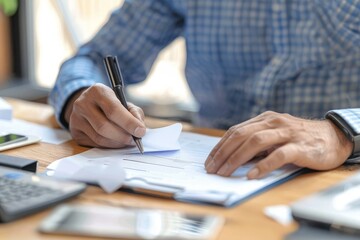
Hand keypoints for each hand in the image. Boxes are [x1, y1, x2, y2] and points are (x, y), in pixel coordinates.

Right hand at [64, 83, 145, 147]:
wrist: (89, 104)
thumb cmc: (110, 104)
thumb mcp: (123, 101)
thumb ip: (134, 113)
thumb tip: (139, 129)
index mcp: (97, 91)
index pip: (113, 110)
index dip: (128, 123)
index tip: (141, 131)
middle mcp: (83, 103)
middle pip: (104, 126)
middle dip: (123, 136)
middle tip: (134, 140)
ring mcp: (76, 118)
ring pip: (99, 138)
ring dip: (117, 143)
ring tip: (127, 141)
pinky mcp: (75, 132)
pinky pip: (94, 144)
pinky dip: (109, 146)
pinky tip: (116, 142)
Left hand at [205, 111, 352, 178]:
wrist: (333, 137)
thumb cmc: (299, 138)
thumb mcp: (275, 135)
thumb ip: (257, 141)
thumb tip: (232, 157)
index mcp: (264, 119)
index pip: (235, 131)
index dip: (220, 146)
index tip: (209, 161)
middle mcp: (273, 122)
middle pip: (241, 135)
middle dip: (223, 153)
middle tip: (212, 169)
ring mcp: (287, 133)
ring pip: (255, 142)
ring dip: (236, 159)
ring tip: (225, 172)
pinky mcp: (300, 146)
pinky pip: (279, 155)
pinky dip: (263, 165)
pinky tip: (251, 175)